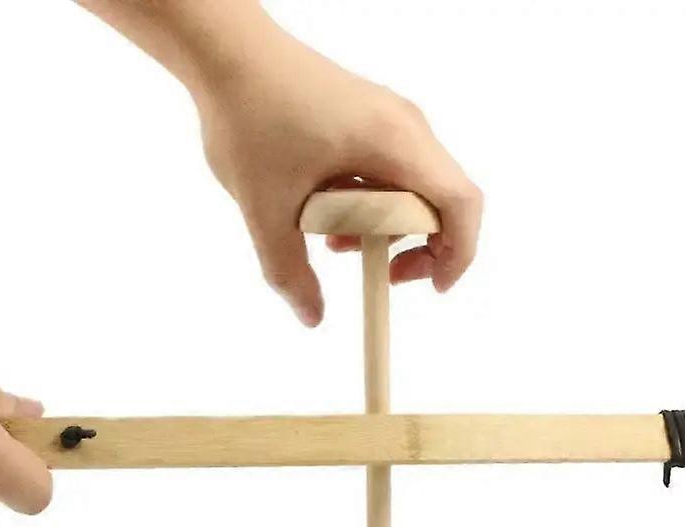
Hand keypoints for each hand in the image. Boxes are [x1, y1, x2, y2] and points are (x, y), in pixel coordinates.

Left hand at [195, 21, 483, 326]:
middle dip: (422, 246)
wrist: (225, 51)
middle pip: (444, 199)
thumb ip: (289, 271)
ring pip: (416, 187)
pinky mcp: (370, 118)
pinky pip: (392, 170)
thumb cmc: (248, 118)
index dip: (458, 253)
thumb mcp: (265, 210)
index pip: (459, 203)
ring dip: (390, 227)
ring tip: (340, 247)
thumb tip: (312, 317)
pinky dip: (374, 204)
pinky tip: (328, 215)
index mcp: (393, 143)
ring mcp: (390, 118)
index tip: (431, 287)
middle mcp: (404, 126)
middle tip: (383, 274)